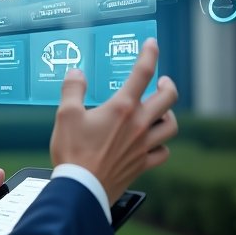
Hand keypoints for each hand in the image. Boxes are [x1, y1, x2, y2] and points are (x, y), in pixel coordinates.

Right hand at [50, 38, 177, 203]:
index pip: (142, 74)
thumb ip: (72, 90)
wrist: (81, 189)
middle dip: (168, 85)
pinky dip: (161, 144)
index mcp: (121, 108)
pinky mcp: (141, 165)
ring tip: (160, 110)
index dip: (149, 55)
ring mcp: (143, 146)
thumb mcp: (64, 115)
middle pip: (168, 98)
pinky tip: (153, 142)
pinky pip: (162, 152)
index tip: (152, 44)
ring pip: (171, 126)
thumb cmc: (73, 152)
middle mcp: (138, 125)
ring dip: (168, 114)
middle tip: (162, 81)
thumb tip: (77, 73)